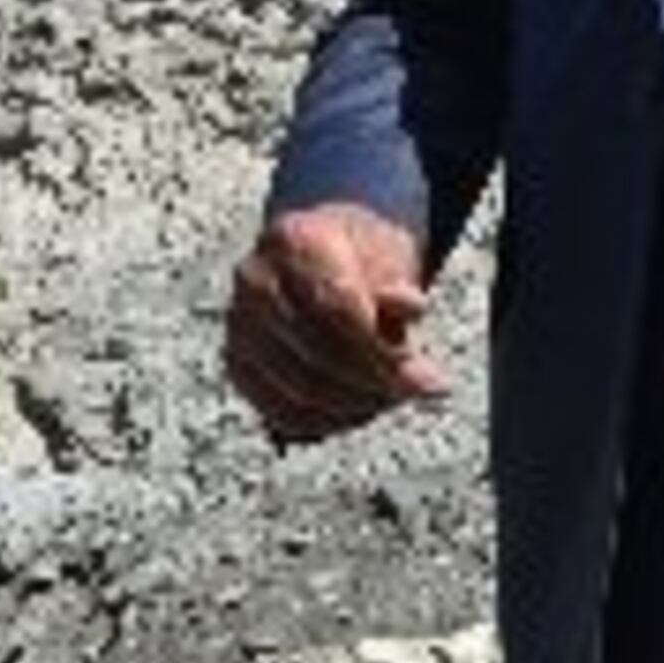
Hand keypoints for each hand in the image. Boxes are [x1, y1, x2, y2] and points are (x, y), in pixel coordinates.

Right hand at [225, 203, 445, 440]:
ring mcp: (240, 325)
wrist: (323, 250)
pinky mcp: (238, 362)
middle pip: (317, 352)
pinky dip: (324, 420)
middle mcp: (256, 281)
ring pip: (298, 388)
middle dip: (373, 381)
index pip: (337, 307)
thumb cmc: (360, 256)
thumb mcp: (391, 257)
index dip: (382, 349)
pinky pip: (279, 409)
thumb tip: (412, 310)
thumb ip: (400, 289)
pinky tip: (357, 410)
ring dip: (354, 405)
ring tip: (389, 398)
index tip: (425, 378)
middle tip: (412, 390)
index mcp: (294, 241)